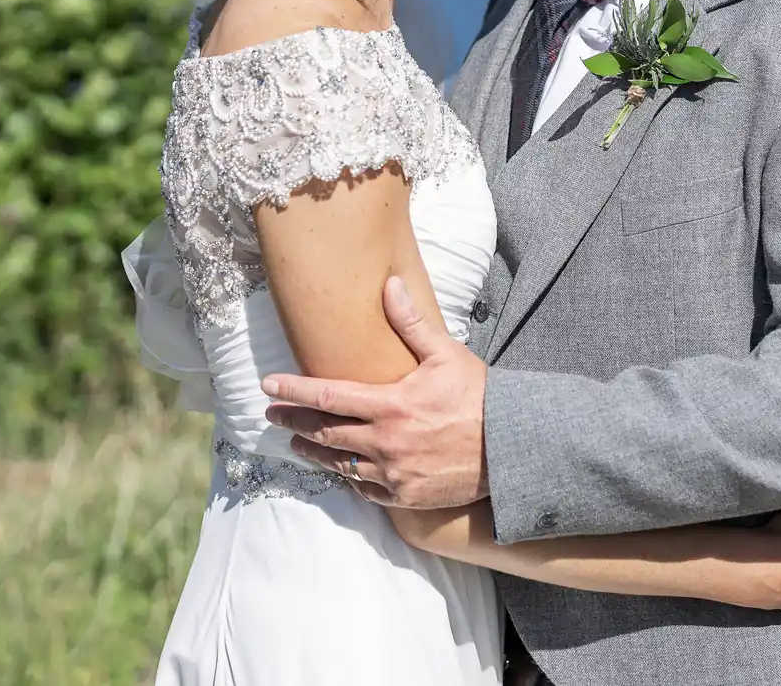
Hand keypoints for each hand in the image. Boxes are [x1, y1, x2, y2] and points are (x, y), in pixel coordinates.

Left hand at [263, 277, 489, 508]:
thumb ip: (412, 323)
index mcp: (391, 405)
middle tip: (272, 416)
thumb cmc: (479, 396)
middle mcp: (385, 442)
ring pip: (339, 465)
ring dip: (314, 452)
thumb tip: (389, 284)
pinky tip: (340, 469)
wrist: (512, 448)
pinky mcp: (405, 496)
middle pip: (324, 433)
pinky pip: (365, 489)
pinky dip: (348, 478)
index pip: (329, 396)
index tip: (268, 387)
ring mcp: (393, 474)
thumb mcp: (446, 354)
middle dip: (293, 423)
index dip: (294, 391)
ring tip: (298, 444)